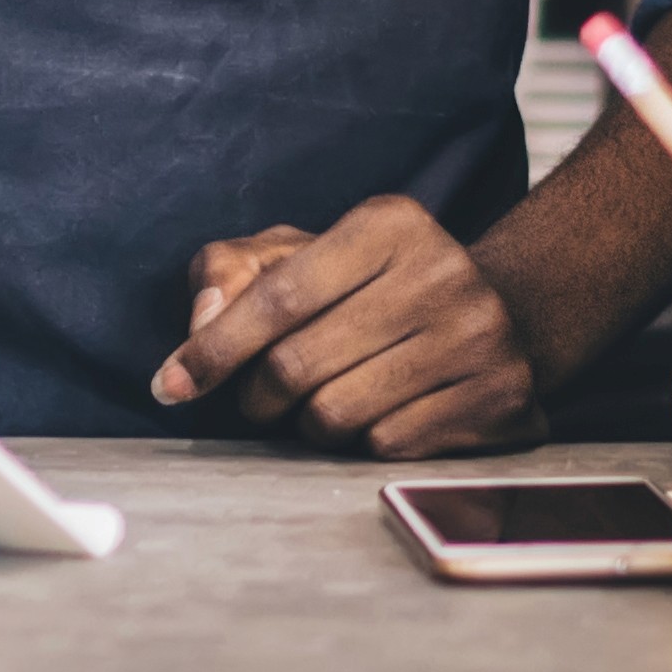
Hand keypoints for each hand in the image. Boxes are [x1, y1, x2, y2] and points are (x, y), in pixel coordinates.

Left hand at [159, 195, 539, 454]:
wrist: (500, 313)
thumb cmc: (374, 286)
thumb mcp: (302, 254)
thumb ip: (232, 272)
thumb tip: (199, 325)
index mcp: (389, 224)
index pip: (280, 295)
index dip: (216, 347)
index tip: (171, 385)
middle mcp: (442, 272)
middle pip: (299, 365)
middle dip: (258, 395)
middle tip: (260, 397)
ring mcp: (478, 336)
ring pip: (337, 415)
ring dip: (309, 423)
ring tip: (326, 400)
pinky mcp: (499, 396)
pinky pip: (386, 446)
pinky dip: (363, 441)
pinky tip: (381, 411)